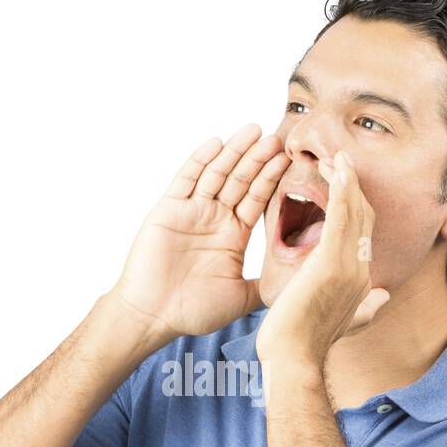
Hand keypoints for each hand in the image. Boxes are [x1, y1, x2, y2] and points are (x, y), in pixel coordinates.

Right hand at [107, 124, 289, 341]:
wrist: (151, 316)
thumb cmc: (191, 311)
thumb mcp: (239, 298)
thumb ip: (263, 285)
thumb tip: (295, 283)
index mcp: (232, 236)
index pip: (256, 199)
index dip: (271, 179)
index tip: (289, 160)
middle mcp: (214, 219)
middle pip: (240, 180)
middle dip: (257, 159)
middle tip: (277, 137)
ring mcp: (191, 212)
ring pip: (217, 174)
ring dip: (234, 152)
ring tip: (253, 130)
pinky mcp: (169, 210)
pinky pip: (186, 180)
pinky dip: (200, 161)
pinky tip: (216, 143)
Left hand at [255, 150, 389, 370]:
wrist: (294, 360)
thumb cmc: (305, 345)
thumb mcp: (344, 324)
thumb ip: (366, 309)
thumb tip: (383, 298)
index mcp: (362, 281)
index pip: (364, 234)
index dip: (358, 207)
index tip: (346, 185)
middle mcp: (361, 270)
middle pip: (365, 217)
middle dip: (355, 187)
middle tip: (342, 160)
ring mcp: (349, 266)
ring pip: (355, 212)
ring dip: (348, 181)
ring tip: (339, 156)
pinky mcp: (331, 263)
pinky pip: (340, 218)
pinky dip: (341, 191)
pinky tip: (337, 170)